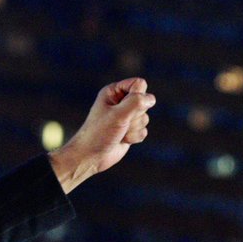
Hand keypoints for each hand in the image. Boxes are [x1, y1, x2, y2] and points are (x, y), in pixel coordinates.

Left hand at [48, 77, 155, 192]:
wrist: (91, 157)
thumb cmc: (99, 133)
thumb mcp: (118, 114)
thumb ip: (136, 103)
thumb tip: (151, 99)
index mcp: (114, 92)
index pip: (139, 84)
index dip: (138, 96)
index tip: (124, 108)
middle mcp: (120, 102)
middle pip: (144, 102)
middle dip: (135, 116)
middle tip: (119, 123)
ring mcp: (126, 117)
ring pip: (145, 118)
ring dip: (134, 128)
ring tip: (119, 132)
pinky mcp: (130, 130)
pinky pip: (144, 131)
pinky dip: (134, 137)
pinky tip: (122, 139)